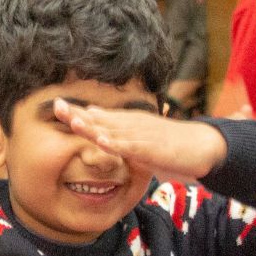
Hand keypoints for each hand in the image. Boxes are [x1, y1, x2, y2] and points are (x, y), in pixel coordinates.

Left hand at [52, 98, 226, 180]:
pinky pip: (132, 147)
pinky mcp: (152, 148)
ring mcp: (141, 136)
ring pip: (113, 130)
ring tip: (73, 121)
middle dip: (78, 114)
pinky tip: (104, 141)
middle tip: (56, 106)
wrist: (201, 147)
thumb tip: (92, 115)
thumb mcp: (136, 136)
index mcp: (125, 123)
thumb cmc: (168, 144)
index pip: (96, 116)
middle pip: (100, 119)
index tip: (54, 106)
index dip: (76, 112)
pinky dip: (118, 144)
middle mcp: (131, 125)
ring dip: (94, 126)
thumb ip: (114, 127)